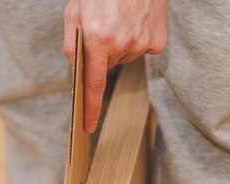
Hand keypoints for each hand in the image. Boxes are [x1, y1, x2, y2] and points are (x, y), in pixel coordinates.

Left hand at [63, 0, 166, 132]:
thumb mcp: (74, 12)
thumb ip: (71, 45)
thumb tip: (76, 71)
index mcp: (98, 38)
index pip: (94, 84)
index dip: (91, 107)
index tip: (89, 125)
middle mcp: (122, 44)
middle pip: (107, 66)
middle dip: (102, 53)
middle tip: (102, 27)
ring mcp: (143, 43)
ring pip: (125, 57)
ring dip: (119, 44)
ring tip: (120, 19)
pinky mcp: (158, 40)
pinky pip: (142, 50)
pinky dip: (137, 39)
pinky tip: (135, 21)